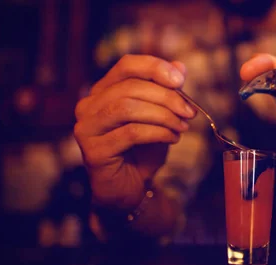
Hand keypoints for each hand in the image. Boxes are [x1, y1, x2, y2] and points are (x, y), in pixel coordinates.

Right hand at [74, 54, 195, 210]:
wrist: (130, 187)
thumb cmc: (143, 150)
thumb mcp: (160, 116)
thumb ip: (167, 92)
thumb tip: (180, 66)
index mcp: (103, 91)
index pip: (127, 65)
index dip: (155, 68)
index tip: (180, 80)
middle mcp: (89, 106)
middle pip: (130, 87)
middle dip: (166, 98)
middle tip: (189, 112)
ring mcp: (86, 128)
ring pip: (128, 108)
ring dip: (163, 116)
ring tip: (181, 127)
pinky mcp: (93, 151)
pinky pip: (131, 133)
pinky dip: (158, 133)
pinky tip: (172, 138)